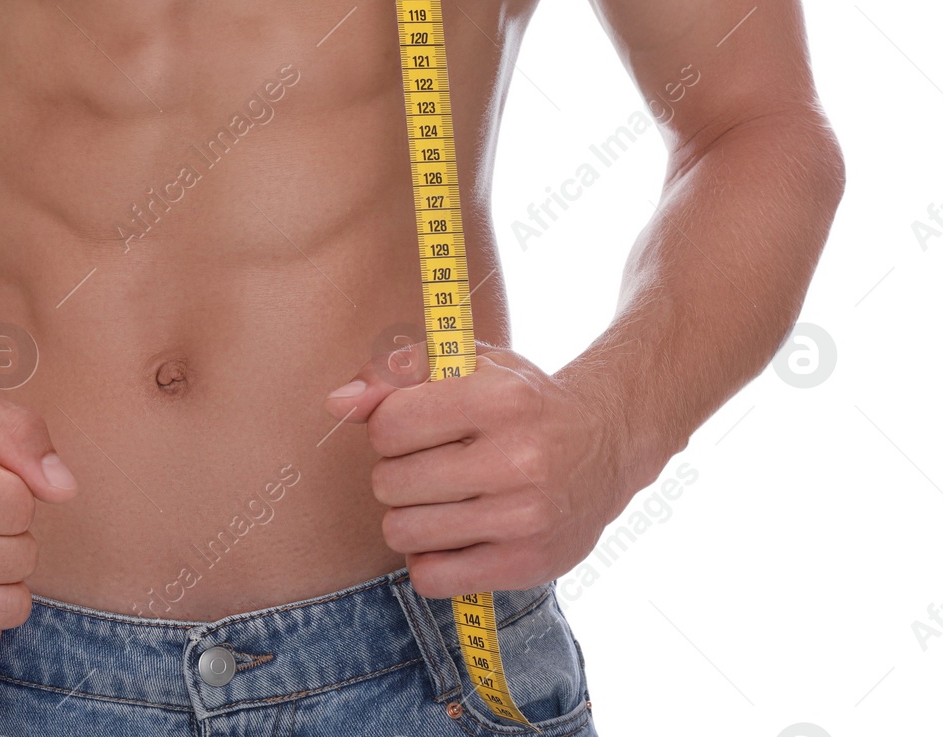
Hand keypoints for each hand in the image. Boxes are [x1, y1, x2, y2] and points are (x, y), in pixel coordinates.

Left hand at [323, 342, 632, 596]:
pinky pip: (432, 579)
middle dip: (397, 473)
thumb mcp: (464, 364)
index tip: (417, 427)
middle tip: (433, 465)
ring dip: (408, 517)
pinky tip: (452, 536)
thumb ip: (394, 373)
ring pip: (403, 532)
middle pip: (389, 483)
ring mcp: (525, 517)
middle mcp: (518, 459)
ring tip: (440, 500)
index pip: (388, 426)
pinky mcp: (528, 564)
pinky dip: (429, 560)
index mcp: (499, 398)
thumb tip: (337, 403)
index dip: (389, 427)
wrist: (605, 442)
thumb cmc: (519, 399)